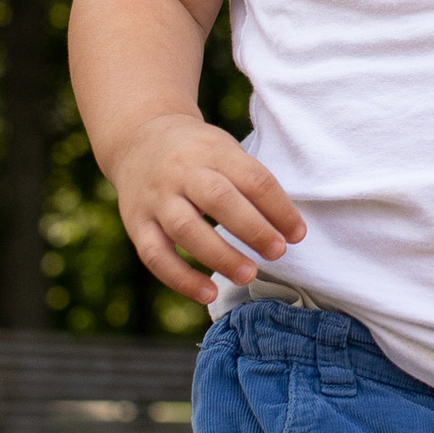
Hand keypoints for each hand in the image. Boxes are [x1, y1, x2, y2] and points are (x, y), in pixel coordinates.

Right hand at [111, 112, 304, 303]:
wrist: (138, 138)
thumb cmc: (197, 153)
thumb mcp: (224, 150)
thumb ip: (251, 183)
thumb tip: (289, 232)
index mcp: (212, 151)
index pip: (252, 178)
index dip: (279, 208)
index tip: (297, 234)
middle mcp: (181, 172)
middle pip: (218, 199)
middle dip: (252, 229)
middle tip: (278, 252)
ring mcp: (156, 198)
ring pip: (186, 229)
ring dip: (220, 256)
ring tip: (248, 275)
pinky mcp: (136, 223)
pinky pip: (155, 255)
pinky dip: (181, 278)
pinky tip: (207, 294)